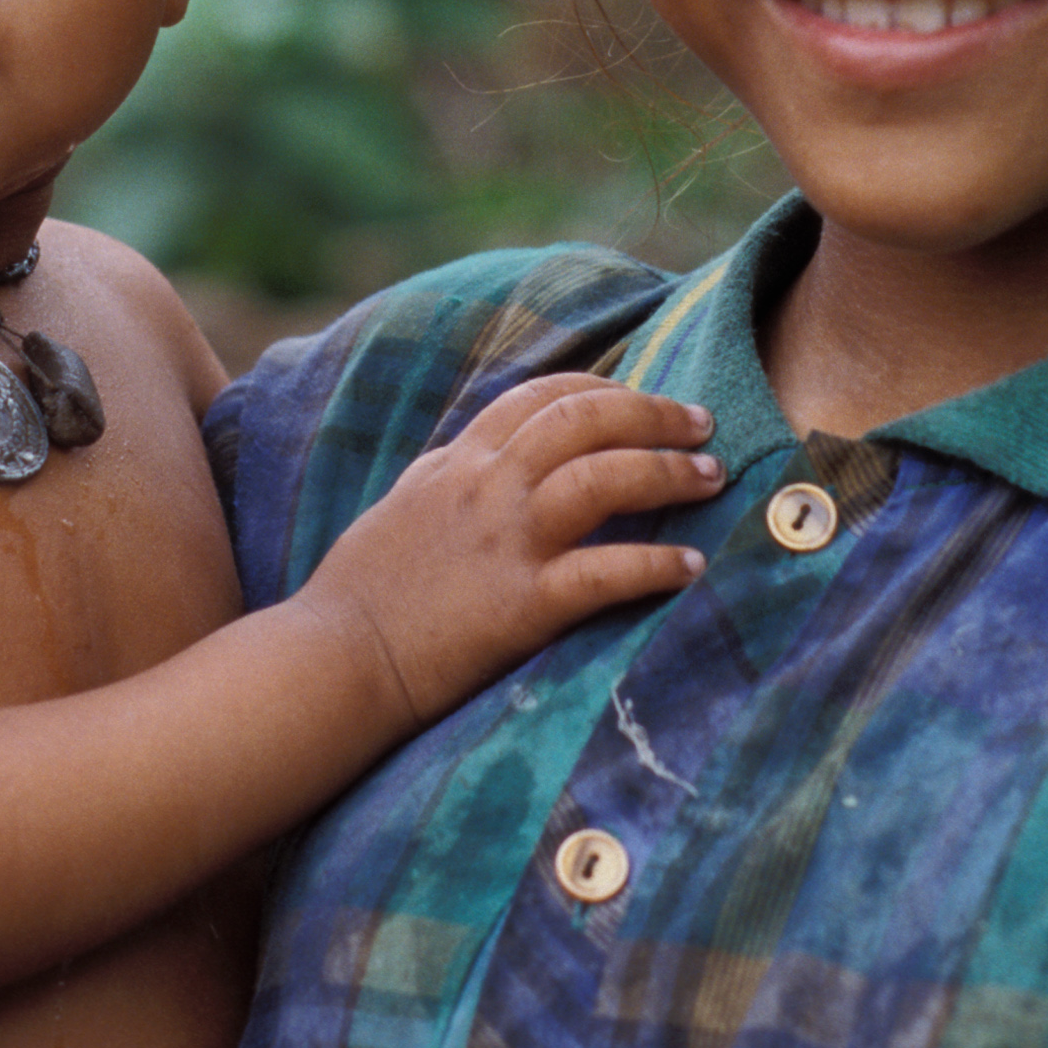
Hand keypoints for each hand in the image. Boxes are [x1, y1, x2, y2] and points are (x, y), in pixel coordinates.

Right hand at [300, 372, 717, 735]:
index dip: (603, 388)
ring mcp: (507, 541)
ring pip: (605, 477)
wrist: (337, 660)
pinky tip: (689, 567)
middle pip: (586, 419)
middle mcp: (488, 487)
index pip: (542, 396)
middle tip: (701, 424)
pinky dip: (655, 565)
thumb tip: (483, 451)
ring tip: (711, 476)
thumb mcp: (404, 505)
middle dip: (653, 414)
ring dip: (668, 471)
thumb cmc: (362, 592)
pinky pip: (606, 571)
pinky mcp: (523, 603)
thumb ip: (449, 473)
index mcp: (460, 461)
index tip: (643, 397)